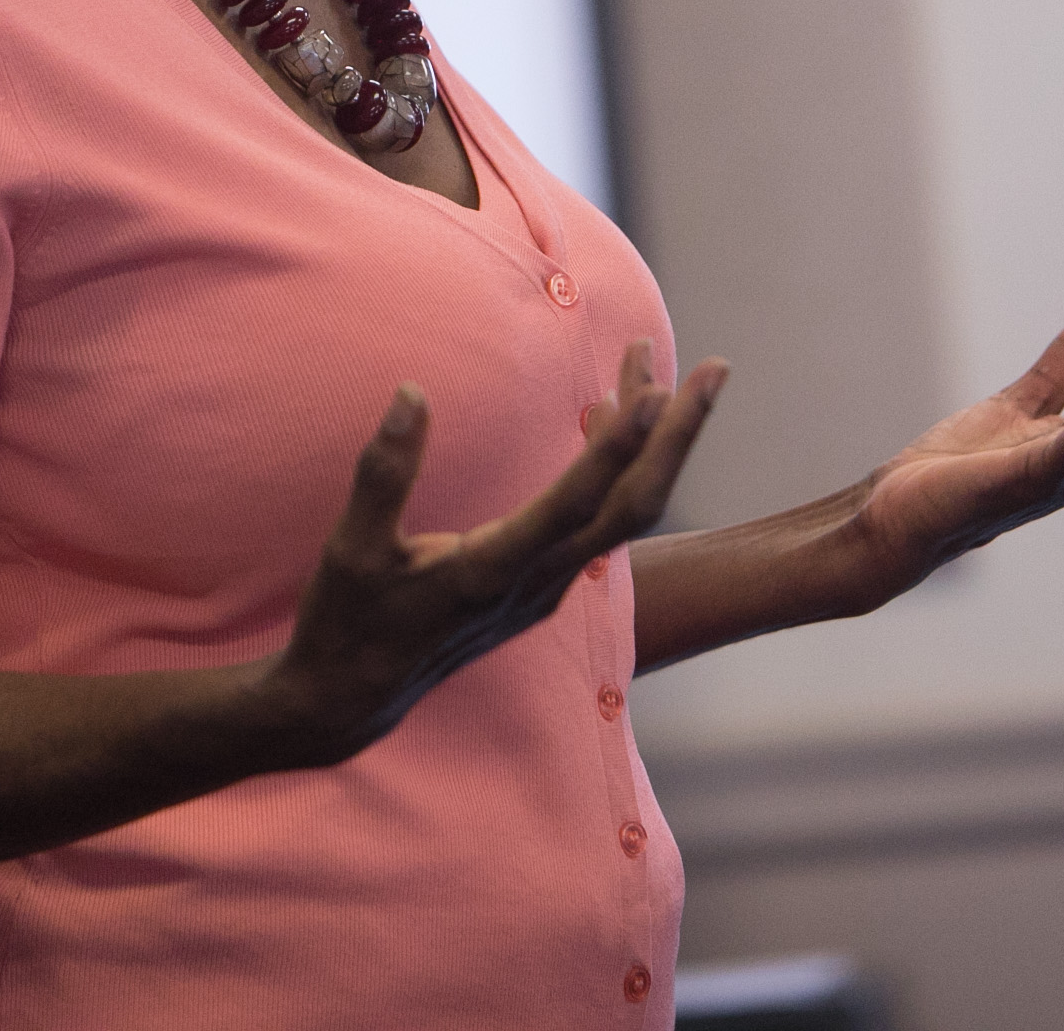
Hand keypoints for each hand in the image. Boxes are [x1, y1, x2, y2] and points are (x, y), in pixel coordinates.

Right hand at [264, 341, 726, 760]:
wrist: (352, 698)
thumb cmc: (347, 622)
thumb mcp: (353, 549)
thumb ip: (385, 472)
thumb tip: (413, 393)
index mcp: (493, 572)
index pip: (576, 504)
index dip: (618, 447)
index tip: (652, 389)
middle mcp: (538, 582)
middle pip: (636, 506)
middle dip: (680, 436)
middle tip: (716, 369)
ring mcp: (546, 586)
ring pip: (624, 510)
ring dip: (652, 441)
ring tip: (653, 365)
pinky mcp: (541, 583)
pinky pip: (602, 517)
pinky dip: (617, 461)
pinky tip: (608, 415)